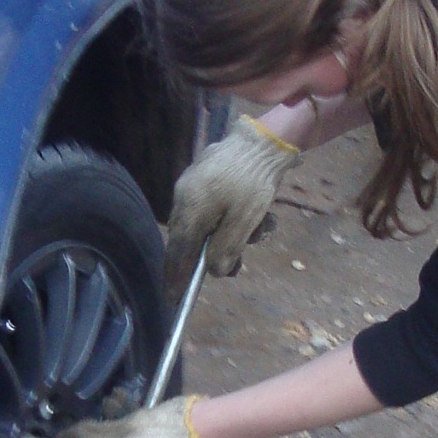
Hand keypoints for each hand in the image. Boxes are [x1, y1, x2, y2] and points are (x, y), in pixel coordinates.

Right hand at [163, 115, 301, 292]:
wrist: (264, 138)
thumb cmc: (253, 181)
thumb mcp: (244, 221)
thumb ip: (226, 249)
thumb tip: (214, 271)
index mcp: (189, 209)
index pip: (177, 251)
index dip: (175, 276)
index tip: (174, 298)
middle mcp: (185, 197)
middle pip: (193, 239)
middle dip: (217, 253)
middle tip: (237, 265)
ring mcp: (195, 186)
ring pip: (209, 224)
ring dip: (236, 233)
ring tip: (263, 228)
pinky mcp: (209, 179)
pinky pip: (217, 208)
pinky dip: (237, 217)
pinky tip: (261, 215)